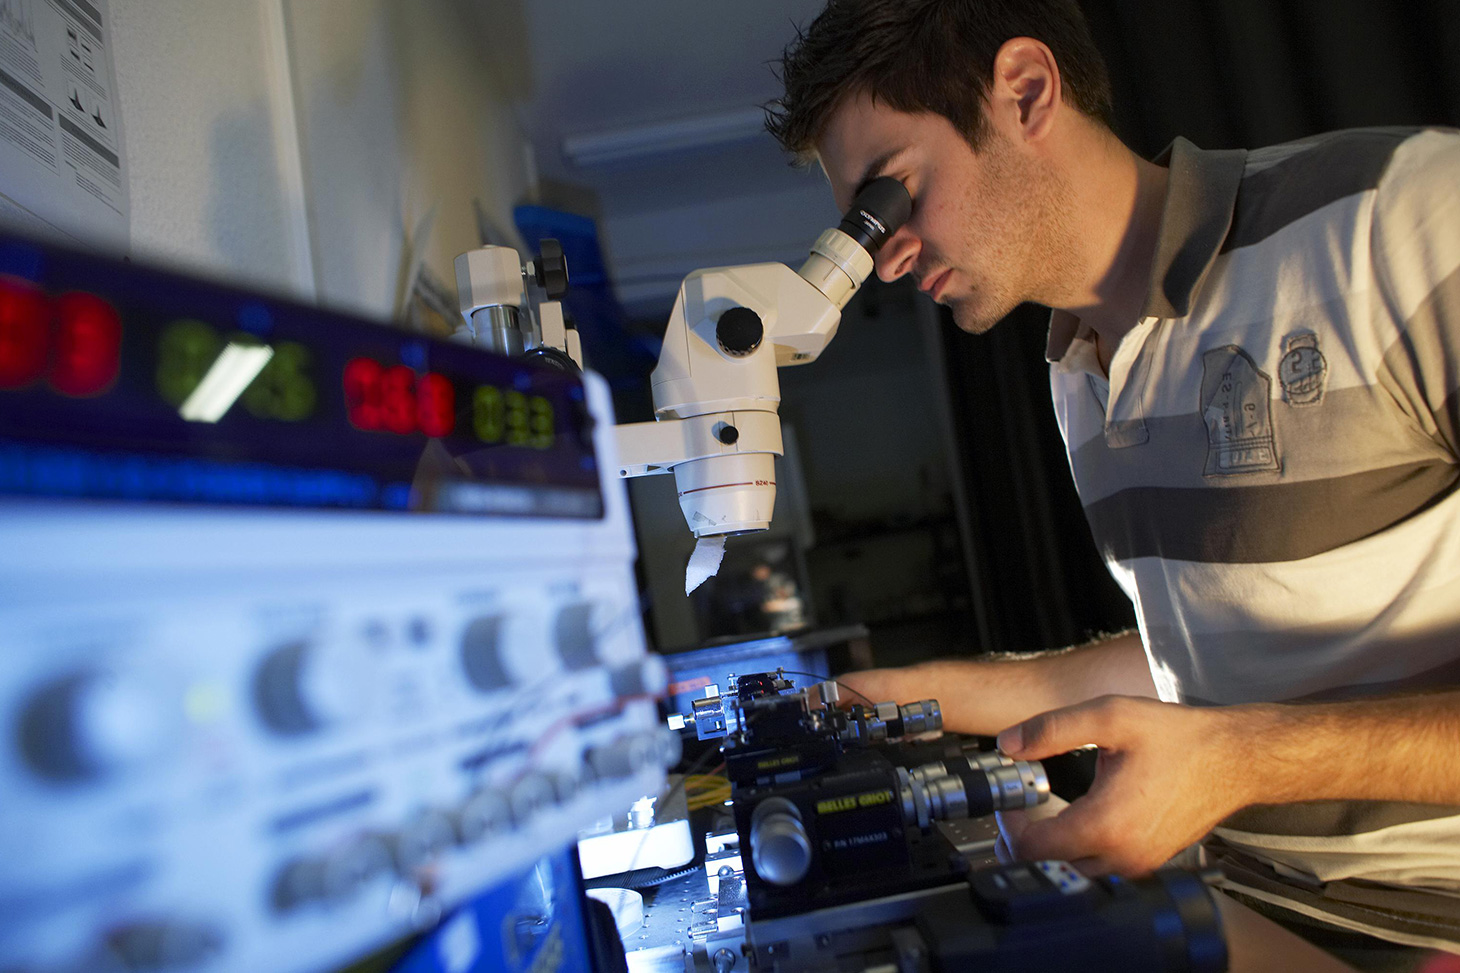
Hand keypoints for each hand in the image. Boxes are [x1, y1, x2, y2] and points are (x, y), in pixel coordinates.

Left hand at [995, 695, 1252, 876]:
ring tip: (1048, 808)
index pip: (1031, 850)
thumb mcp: (1109, 717)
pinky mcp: (1149, 862)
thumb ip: (1051, 729)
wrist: (1235, 759)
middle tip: (1023, 804)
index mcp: (1105, 825)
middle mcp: (1121, 855)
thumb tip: (1008, 744)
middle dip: (1027, 838)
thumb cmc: (1180, 739)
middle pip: (1049, 866)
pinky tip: (1081, 815)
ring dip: (1054, 845)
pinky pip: (1102, 865)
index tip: (1012, 800)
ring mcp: (1138, 864)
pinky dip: (1081, 848)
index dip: (1010, 826)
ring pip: (1075, 869)